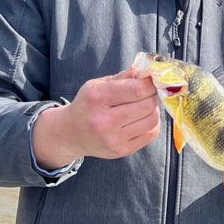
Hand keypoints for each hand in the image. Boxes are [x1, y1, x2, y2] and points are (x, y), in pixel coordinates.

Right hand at [32, 68, 160, 168]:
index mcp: (97, 98)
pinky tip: (142, 119)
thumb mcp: (98, 85)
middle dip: (152, 96)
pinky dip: (152, 124)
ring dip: (153, 110)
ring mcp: (113, 139)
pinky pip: (151, 134)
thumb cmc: (87, 105)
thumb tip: (148, 71)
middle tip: (148, 93)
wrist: (70, 134)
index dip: (150, 83)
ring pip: (152, 120)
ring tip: (144, 106)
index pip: (137, 89)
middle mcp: (104, 121)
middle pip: (147, 105)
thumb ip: (124, 77)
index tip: (151, 81)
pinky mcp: (121, 151)